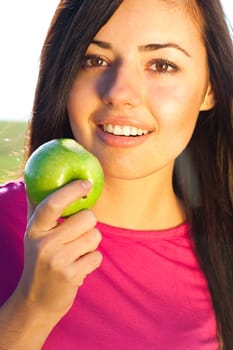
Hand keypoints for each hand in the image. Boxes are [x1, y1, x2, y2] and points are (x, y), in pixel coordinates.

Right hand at [18, 180, 102, 317]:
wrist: (36, 301)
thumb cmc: (40, 260)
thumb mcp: (33, 235)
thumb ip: (38, 209)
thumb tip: (36, 180)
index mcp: (35, 230)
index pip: (53, 204)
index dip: (72, 190)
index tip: (87, 183)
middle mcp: (44, 244)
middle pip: (86, 218)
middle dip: (89, 223)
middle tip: (79, 233)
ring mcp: (57, 261)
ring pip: (95, 236)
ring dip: (91, 243)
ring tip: (77, 253)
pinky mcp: (71, 276)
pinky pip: (97, 256)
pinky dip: (92, 260)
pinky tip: (79, 267)